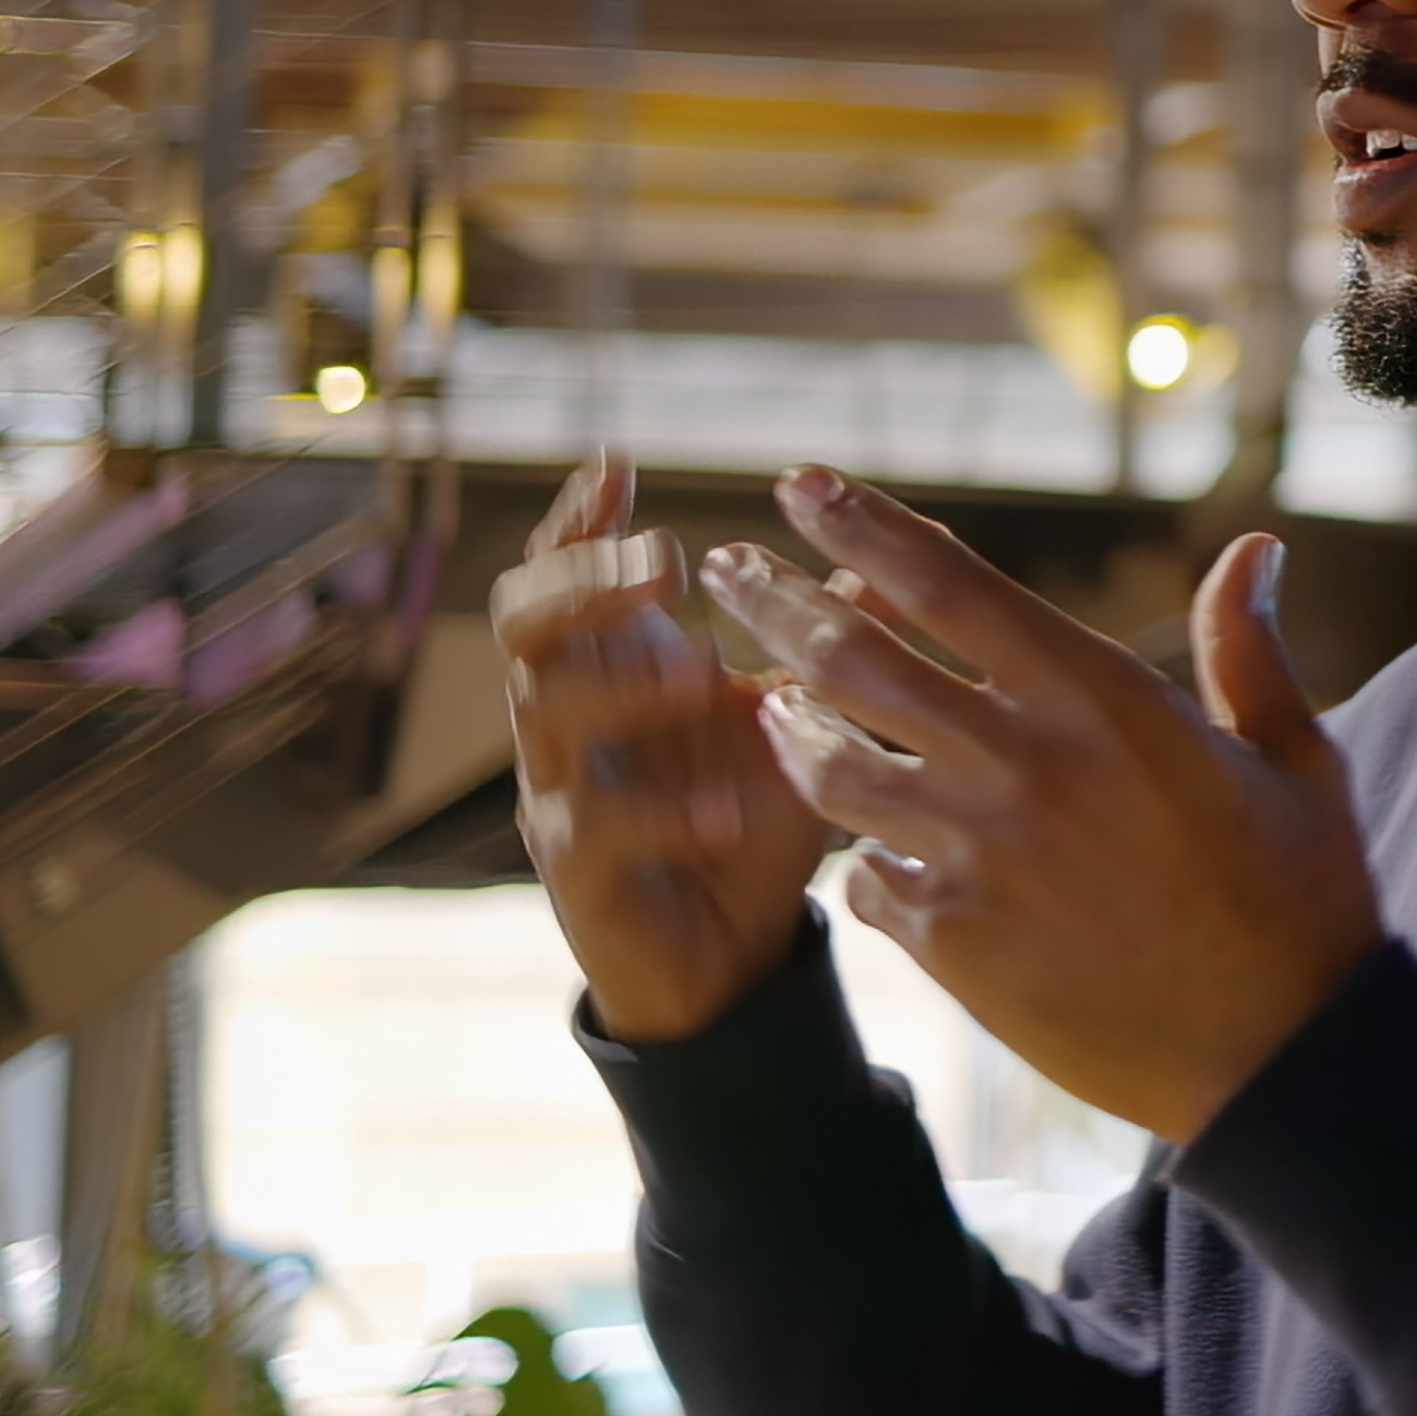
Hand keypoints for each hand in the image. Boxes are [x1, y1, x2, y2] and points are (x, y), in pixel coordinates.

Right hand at [499, 455, 826, 1042]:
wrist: (729, 953)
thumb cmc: (750, 814)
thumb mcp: (799, 717)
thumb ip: (829, 638)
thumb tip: (892, 547)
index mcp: (617, 662)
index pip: (568, 569)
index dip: (582, 517)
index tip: (618, 462)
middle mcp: (572, 715)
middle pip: (524, 620)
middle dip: (583, 581)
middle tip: (662, 563)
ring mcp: (563, 790)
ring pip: (543, 712)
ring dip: (618, 682)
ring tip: (697, 674)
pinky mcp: (577, 873)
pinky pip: (592, 830)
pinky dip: (656, 812)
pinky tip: (718, 809)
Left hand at [695, 466, 1382, 1143]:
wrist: (1280, 1054)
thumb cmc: (1301, 896)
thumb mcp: (1295, 758)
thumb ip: (1248, 649)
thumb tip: (1255, 548)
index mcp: (1101, 698)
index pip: (947, 584)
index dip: (863, 525)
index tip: (804, 484)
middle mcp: (1021, 764)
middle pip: (854, 660)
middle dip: (774, 602)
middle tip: (723, 569)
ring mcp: (975, 855)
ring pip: (832, 769)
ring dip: (786, 726)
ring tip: (762, 702)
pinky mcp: (951, 941)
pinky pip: (864, 878)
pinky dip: (857, 854)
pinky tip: (857, 845)